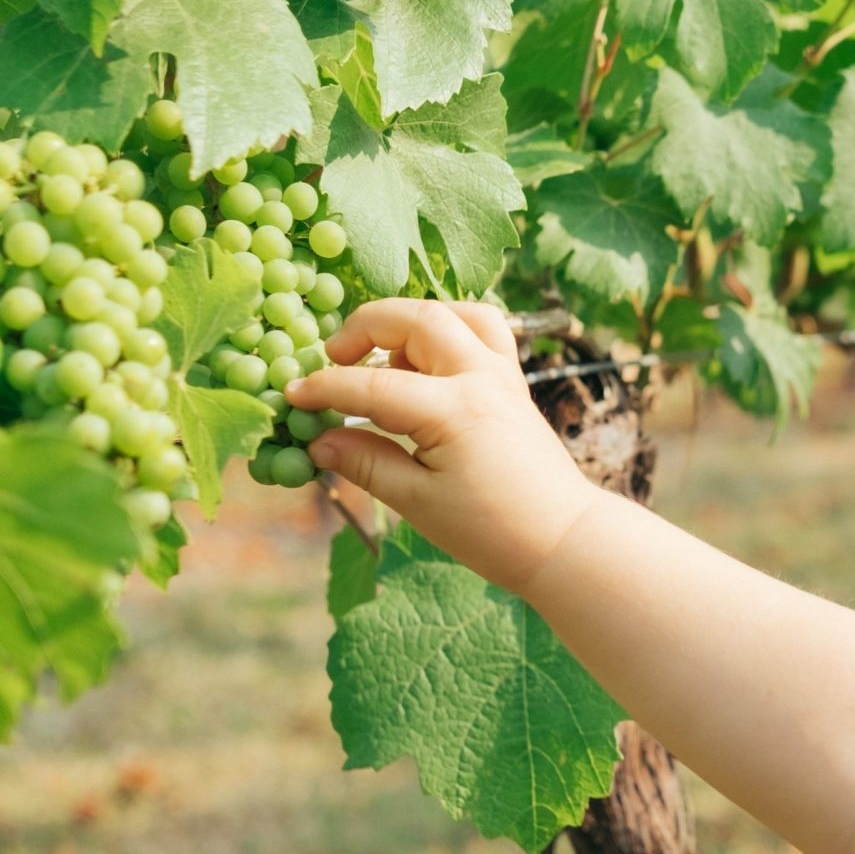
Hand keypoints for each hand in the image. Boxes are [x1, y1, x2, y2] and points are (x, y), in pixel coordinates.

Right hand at [284, 298, 597, 592]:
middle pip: (418, 319)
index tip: (292, 395)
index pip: (373, 386)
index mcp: (455, 410)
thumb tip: (318, 440)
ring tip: (382, 358)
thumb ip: (367, 463)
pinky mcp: (514, 384)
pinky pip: (484, 332)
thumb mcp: (419, 503)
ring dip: (412, 321)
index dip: (325, 388)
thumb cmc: (493, 531)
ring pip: (457, 313)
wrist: (562, 540)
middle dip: (366, 327)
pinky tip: (423, 364)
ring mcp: (504, 376)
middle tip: (333, 357)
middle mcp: (483, 378)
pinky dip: (449, 330)